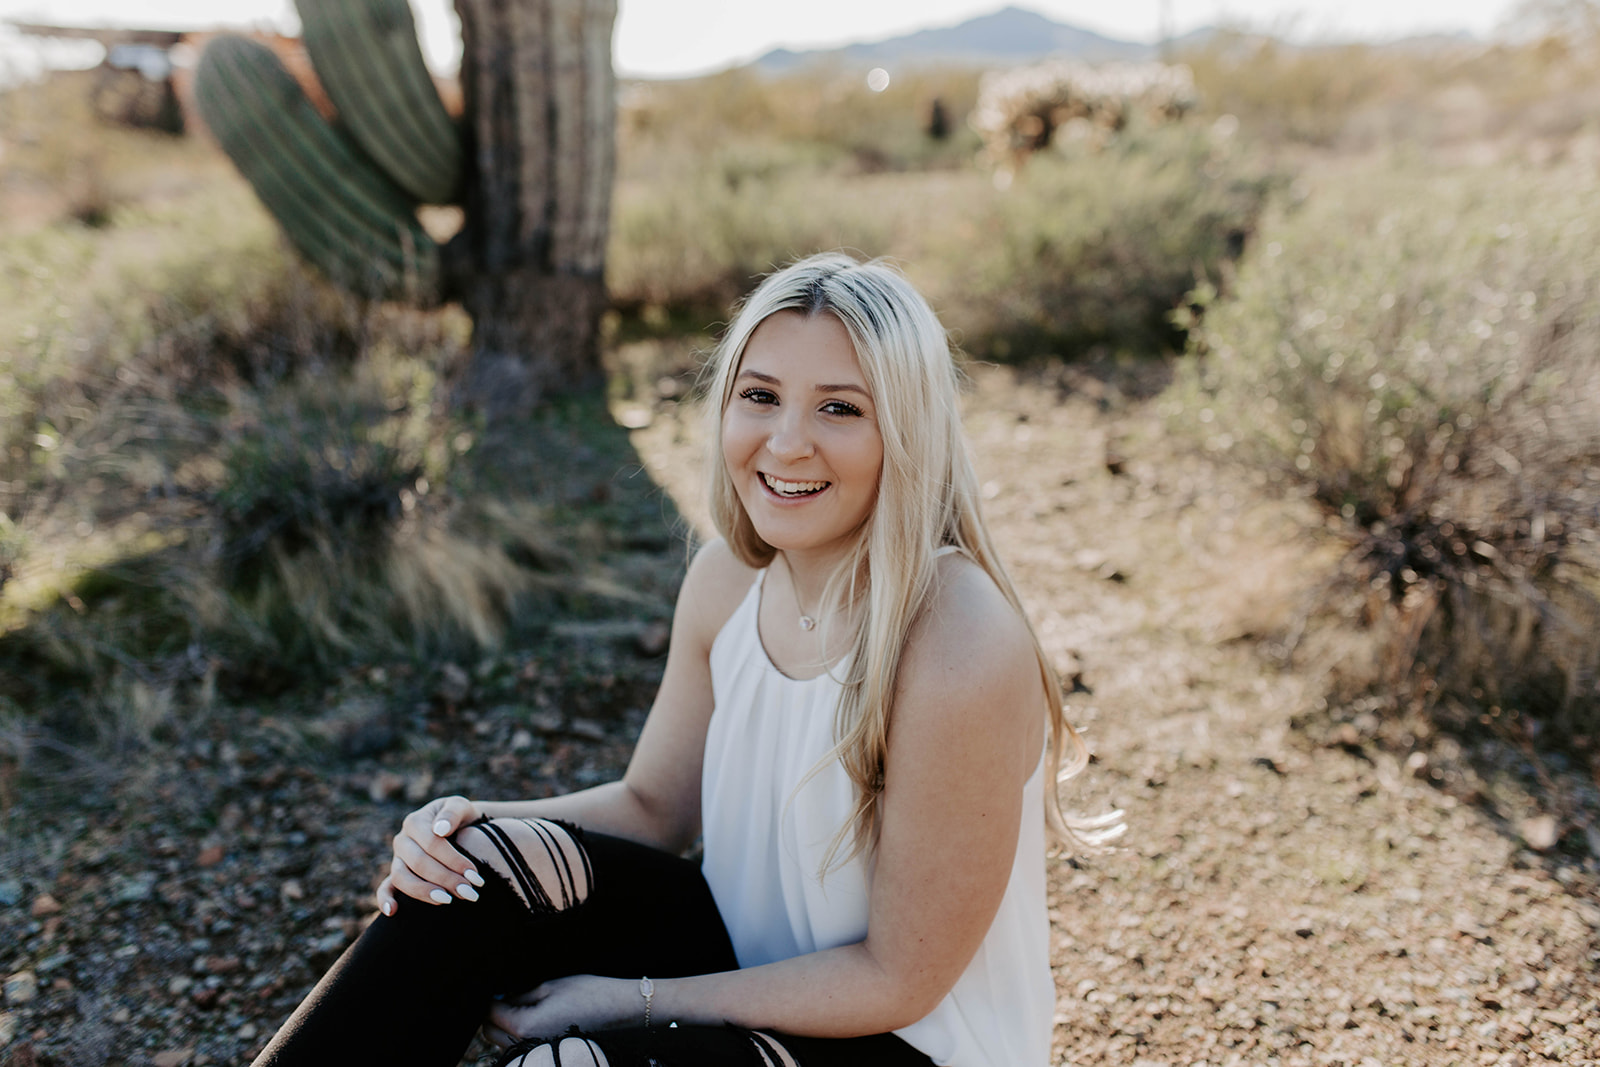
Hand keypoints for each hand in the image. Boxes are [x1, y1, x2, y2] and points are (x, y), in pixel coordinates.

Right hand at [375, 794, 484, 914]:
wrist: (456, 826)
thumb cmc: (459, 817)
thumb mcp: (460, 806)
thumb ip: (452, 813)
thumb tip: (440, 830)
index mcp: (415, 822)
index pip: (432, 844)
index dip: (454, 860)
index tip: (475, 876)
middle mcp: (402, 840)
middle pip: (419, 863)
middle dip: (446, 879)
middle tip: (469, 893)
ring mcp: (397, 859)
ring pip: (402, 878)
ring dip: (424, 892)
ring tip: (448, 900)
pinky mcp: (397, 874)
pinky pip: (385, 887)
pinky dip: (385, 899)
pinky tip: (393, 912)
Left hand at [482, 976, 641, 1048]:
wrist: (618, 1010)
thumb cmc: (587, 994)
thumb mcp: (549, 986)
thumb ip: (520, 995)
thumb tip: (501, 998)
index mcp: (524, 1026)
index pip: (490, 1014)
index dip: (490, 998)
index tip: (496, 987)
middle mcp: (526, 1046)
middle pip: (491, 1032)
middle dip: (494, 1014)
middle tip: (508, 996)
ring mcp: (536, 1053)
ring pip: (504, 1042)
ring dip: (506, 1026)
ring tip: (524, 1006)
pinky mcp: (546, 1053)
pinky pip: (521, 1047)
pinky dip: (521, 1035)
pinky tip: (537, 1018)